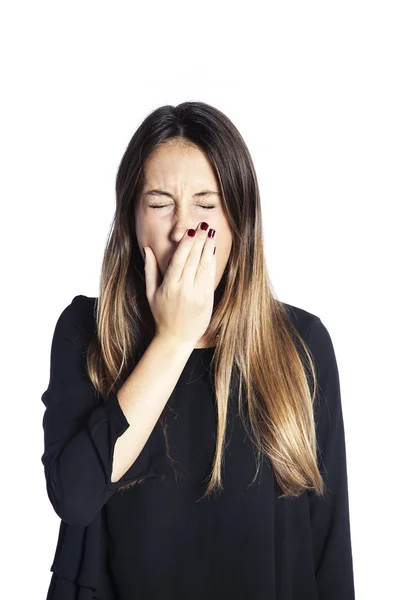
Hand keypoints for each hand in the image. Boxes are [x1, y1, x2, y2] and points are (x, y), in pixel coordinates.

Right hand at [143, 222, 216, 345]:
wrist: (176, 338)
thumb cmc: (161, 315)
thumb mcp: (150, 293)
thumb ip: (150, 270)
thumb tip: (147, 249)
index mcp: (169, 287)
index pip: (179, 261)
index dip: (186, 245)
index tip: (190, 231)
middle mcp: (184, 290)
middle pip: (193, 260)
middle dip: (200, 241)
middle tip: (204, 225)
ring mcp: (197, 295)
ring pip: (204, 266)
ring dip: (208, 248)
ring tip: (211, 233)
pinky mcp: (207, 299)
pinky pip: (210, 277)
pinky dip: (212, 262)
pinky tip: (212, 250)